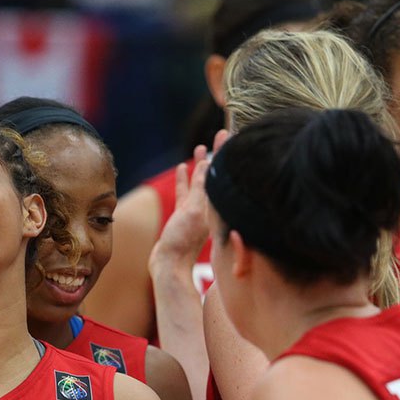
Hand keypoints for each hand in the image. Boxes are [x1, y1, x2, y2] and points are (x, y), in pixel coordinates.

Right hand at [147, 133, 225, 279]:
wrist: (169, 265)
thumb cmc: (183, 243)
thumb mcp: (195, 212)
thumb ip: (202, 190)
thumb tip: (212, 164)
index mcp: (214, 205)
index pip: (223, 173)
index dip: (226, 152)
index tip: (230, 134)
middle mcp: (208, 207)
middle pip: (215, 175)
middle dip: (218, 154)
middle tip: (223, 133)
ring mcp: (196, 212)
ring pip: (200, 182)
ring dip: (200, 165)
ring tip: (200, 148)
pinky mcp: (184, 217)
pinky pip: (186, 193)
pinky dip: (185, 180)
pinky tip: (183, 167)